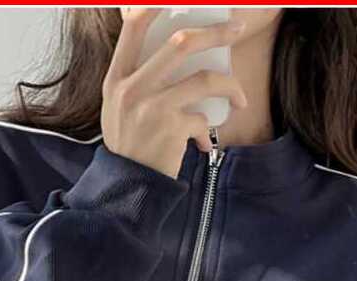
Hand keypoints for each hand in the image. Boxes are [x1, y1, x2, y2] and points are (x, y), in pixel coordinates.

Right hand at [101, 7, 249, 177]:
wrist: (127, 188)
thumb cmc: (129, 145)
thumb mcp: (118, 107)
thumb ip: (135, 78)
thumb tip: (168, 47)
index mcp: (117, 77)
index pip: (135, 26)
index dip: (157, 4)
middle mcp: (131, 88)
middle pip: (180, 42)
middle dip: (215, 33)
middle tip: (235, 31)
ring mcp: (151, 108)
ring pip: (202, 79)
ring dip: (229, 86)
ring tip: (239, 97)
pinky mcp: (170, 130)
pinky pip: (202, 119)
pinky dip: (208, 129)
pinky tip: (205, 141)